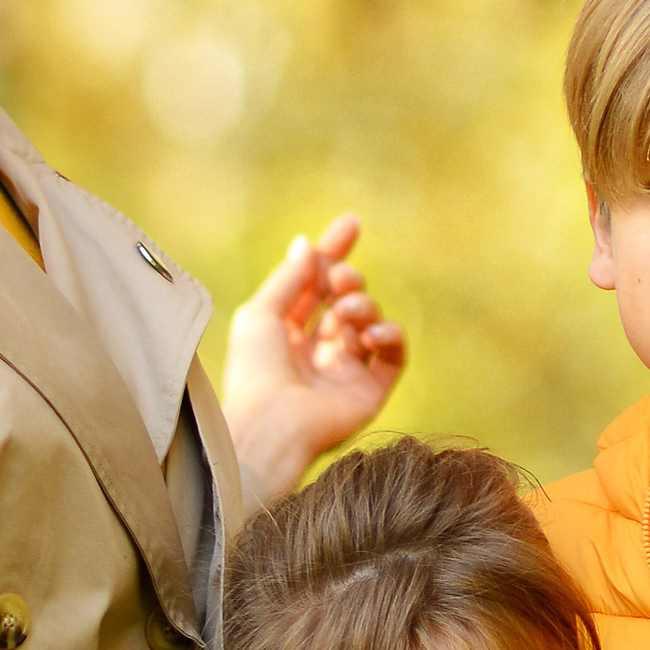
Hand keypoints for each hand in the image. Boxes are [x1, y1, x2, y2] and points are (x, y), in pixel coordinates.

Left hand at [223, 216, 406, 512]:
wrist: (272, 426)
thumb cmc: (255, 371)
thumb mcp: (261, 312)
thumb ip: (289, 277)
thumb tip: (306, 244)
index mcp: (285, 334)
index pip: (315, 286)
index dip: (332, 252)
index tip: (352, 223)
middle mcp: (316, 353)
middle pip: (345, 298)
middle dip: (347, 279)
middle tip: (340, 281)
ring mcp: (344, 373)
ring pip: (370, 321)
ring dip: (363, 305)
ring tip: (348, 312)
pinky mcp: (369, 393)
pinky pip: (394, 355)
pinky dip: (389, 335)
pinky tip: (370, 334)